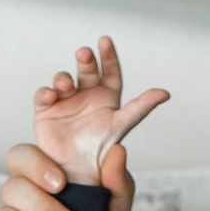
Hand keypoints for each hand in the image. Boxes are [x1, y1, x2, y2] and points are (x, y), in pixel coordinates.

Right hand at [31, 36, 168, 185]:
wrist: (78, 169)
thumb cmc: (102, 146)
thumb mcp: (123, 123)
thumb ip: (142, 106)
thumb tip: (166, 93)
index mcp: (106, 95)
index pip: (109, 71)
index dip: (108, 56)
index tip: (105, 41)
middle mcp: (86, 94)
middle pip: (86, 71)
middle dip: (85, 61)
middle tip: (84, 53)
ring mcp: (65, 100)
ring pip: (63, 80)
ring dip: (63, 78)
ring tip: (65, 83)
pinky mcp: (46, 110)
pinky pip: (43, 96)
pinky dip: (45, 93)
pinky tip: (50, 95)